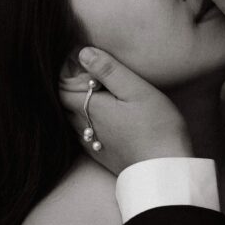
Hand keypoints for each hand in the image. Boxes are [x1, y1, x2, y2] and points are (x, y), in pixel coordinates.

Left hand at [59, 47, 192, 175]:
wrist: (164, 171)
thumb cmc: (156, 127)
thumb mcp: (137, 90)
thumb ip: (109, 70)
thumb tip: (83, 53)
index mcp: (89, 109)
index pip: (61, 87)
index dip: (65, 72)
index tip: (80, 59)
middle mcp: (84, 128)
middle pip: (65, 104)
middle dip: (71, 87)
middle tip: (90, 73)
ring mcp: (92, 144)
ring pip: (73, 121)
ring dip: (79, 106)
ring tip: (97, 93)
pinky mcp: (102, 156)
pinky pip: (84, 135)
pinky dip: (86, 122)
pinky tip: (103, 118)